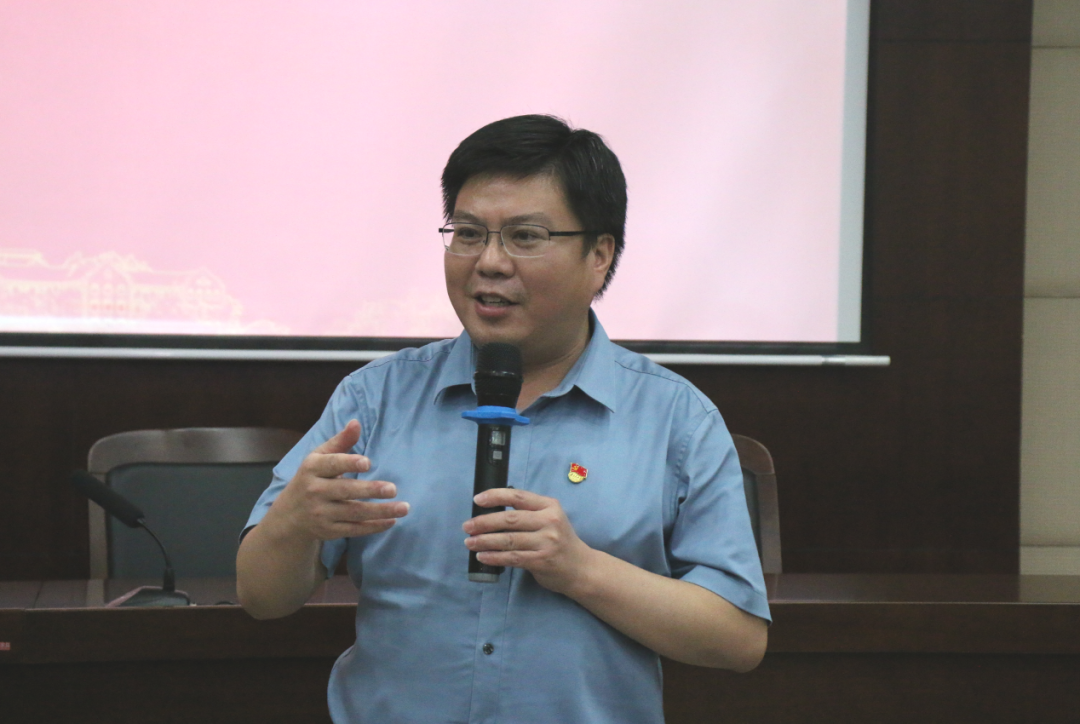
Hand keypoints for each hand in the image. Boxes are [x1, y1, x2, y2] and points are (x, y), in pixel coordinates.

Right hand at [268, 419, 408, 541]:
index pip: (331, 464)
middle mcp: (315, 491)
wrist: (289, 516)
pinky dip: (374, 526)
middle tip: (393, 489)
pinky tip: (392, 520)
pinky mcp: (329, 531)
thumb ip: (340, 442)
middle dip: (370, 490)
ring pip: (354, 512)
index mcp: (312, 469)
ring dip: (380, 511)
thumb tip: (356, 422)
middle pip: (345, 491)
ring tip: (404, 507)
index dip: (349, 463)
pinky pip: (354, 529)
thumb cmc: (311, 478)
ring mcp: (321, 514)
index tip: (367, 463)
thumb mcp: (319, 458)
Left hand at [463, 488, 592, 594]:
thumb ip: (528, 513)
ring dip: (485, 541)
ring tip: (470, 543)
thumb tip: (491, 511)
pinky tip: (482, 556)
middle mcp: (550, 521)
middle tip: (467, 527)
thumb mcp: (550, 519)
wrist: (581, 568)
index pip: (518, 496)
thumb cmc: (559, 541)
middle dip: (484, 522)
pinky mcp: (542, 560)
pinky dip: (494, 557)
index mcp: (549, 506)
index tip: (477, 499)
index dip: (495, 496)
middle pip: (510, 518)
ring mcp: (547, 541)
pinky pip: (512, 557)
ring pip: (508, 539)